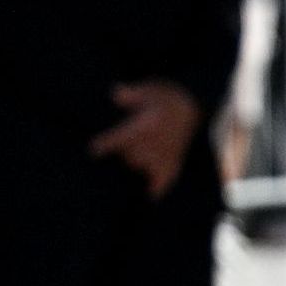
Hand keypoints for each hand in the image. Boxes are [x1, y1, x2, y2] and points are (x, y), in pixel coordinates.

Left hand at [88, 79, 203, 189]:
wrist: (193, 104)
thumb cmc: (165, 96)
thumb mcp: (149, 89)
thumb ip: (131, 94)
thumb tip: (115, 95)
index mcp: (150, 125)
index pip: (124, 136)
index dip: (107, 144)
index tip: (93, 150)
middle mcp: (158, 143)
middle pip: (130, 155)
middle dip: (120, 152)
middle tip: (116, 146)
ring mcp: (168, 154)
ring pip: (140, 167)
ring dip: (132, 163)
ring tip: (127, 158)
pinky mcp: (174, 162)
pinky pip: (166, 180)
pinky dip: (158, 188)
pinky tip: (150, 197)